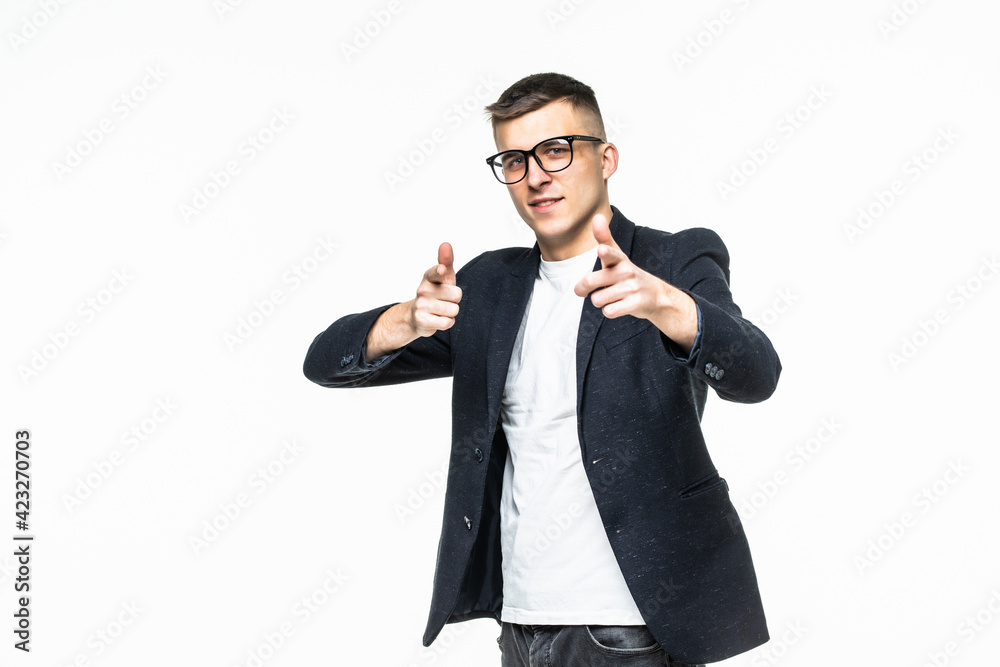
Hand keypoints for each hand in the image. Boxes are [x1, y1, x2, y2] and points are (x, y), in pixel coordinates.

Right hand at [409, 242, 462, 336]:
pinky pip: (448, 322)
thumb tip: (446, 244)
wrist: (417, 316)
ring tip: (440, 311)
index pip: (435, 272)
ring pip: (454, 310)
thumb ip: (446, 261)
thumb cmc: (436, 293)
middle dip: (455, 300)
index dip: (440, 271)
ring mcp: (421, 305)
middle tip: (444, 301)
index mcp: (429, 277)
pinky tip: (437, 320)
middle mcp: (423, 289)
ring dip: (451, 313)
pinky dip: (447, 323)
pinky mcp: (421, 320)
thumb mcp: (443, 277)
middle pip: (456, 295)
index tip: (442, 270)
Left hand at [574, 213, 698, 351]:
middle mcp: (625, 272)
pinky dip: (609, 311)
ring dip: (600, 301)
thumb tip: (597, 216)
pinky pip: (609, 311)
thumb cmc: (627, 274)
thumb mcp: (617, 256)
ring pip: (597, 299)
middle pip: (591, 280)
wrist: (656, 295)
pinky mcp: (635, 304)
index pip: (611, 253)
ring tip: (611, 296)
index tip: (601, 250)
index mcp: (619, 259)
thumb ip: (604, 238)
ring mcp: (631, 288)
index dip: (605, 252)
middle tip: (583, 290)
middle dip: (582, 288)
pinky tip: (618, 305)